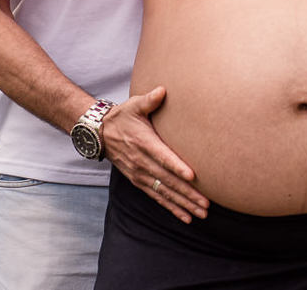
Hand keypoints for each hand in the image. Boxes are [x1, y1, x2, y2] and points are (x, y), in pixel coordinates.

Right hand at [99, 86, 209, 222]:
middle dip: (188, 193)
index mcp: (144, 143)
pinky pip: (157, 198)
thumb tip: (162, 90)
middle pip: (168, 180)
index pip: (163, 157)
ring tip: (201, 214)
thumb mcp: (133, 105)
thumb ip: (149, 100)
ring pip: (165, 193)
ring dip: (183, 204)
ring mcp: (140, 175)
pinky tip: (186, 217)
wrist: (100, 133)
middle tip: (206, 204)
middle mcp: (142, 163)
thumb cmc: (122, 116)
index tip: (192, 176)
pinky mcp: (139, 182)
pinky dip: (172, 208)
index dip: (177, 166)